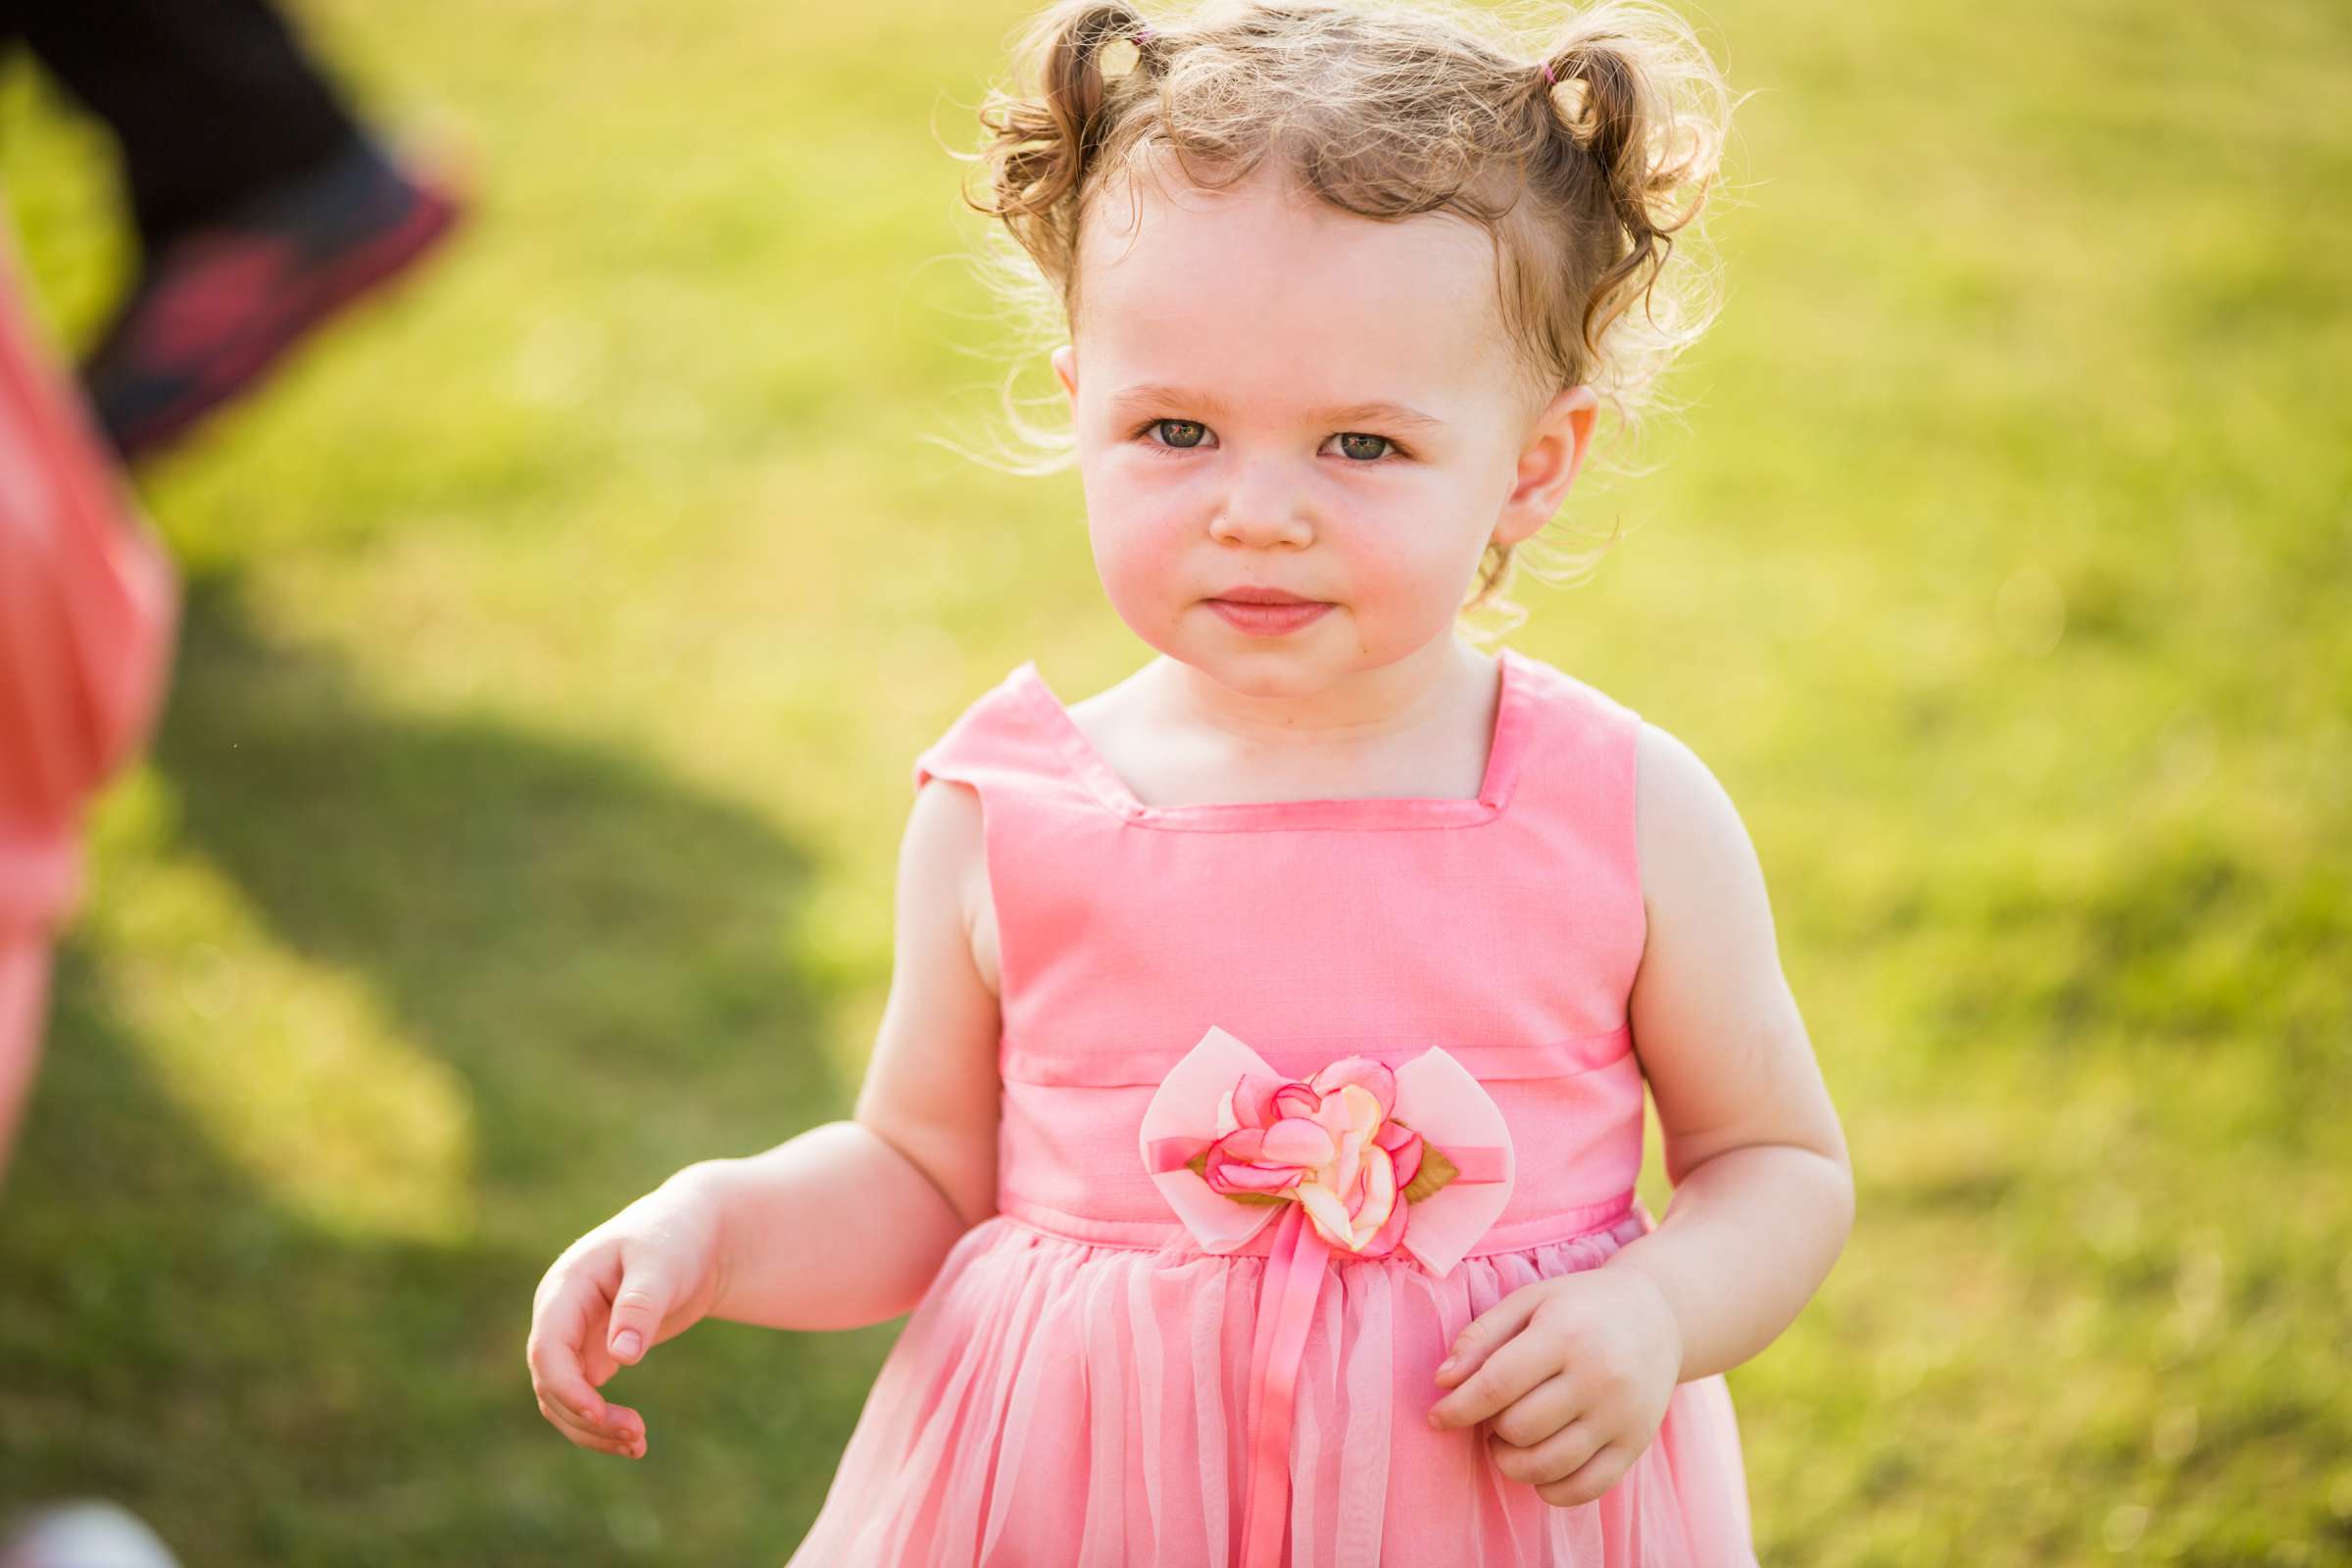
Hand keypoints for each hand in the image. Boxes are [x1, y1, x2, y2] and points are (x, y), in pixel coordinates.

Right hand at [525, 1166, 730, 1459]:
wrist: (695, 1233)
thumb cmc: (675, 1238)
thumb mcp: (662, 1264)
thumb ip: (641, 1305)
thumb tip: (621, 1357)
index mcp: (565, 1288)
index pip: (547, 1348)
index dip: (566, 1386)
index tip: (600, 1413)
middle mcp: (560, 1315)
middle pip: (551, 1382)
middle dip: (586, 1416)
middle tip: (637, 1436)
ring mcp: (573, 1336)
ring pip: (562, 1398)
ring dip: (592, 1428)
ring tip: (638, 1446)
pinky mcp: (593, 1353)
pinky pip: (584, 1397)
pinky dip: (602, 1421)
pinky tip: (635, 1440)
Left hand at [1424, 1263, 1682, 1506]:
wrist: (1659, 1317)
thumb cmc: (1579, 1307)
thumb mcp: (1529, 1301)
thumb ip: (1481, 1337)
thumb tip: (1442, 1381)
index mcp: (1566, 1333)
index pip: (1498, 1384)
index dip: (1459, 1407)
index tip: (1436, 1418)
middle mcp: (1599, 1377)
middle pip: (1519, 1428)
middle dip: (1490, 1428)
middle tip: (1494, 1412)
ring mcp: (1622, 1416)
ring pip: (1546, 1466)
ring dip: (1511, 1461)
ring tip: (1510, 1437)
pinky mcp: (1636, 1445)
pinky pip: (1583, 1489)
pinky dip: (1549, 1489)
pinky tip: (1538, 1465)